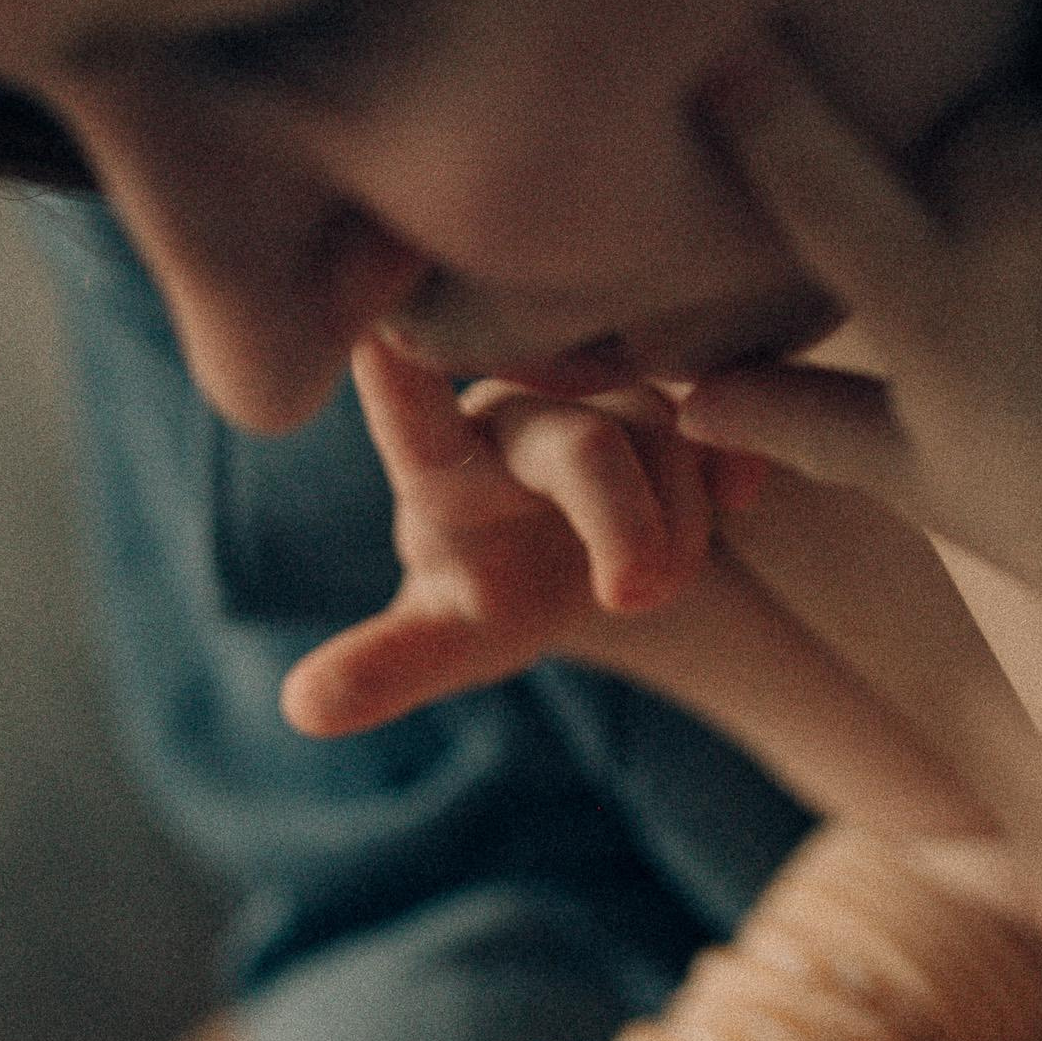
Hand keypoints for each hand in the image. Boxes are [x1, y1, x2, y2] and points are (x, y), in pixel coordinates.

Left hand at [281, 338, 762, 738]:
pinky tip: (741, 497)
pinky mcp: (683, 385)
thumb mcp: (447, 638)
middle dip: (621, 521)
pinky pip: (726, 400)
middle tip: (636, 598)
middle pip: (579, 446)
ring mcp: (606, 387)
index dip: (393, 368)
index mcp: (441, 463)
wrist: (579, 548)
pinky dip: (737, 456)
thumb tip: (300, 708)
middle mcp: (517, 406)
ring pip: (665, 434)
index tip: (380, 332)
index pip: (407, 414)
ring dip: (678, 525)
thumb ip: (385, 665)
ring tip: (652, 586)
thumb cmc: (493, 585)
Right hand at [677, 29, 1041, 640]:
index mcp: (939, 317)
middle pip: (982, 124)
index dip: (773, 110)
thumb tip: (680, 394)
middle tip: (1007, 260)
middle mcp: (1040, 246)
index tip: (737, 54)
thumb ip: (798, 416)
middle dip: (983, 170)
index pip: (827, 181)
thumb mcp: (917, 475)